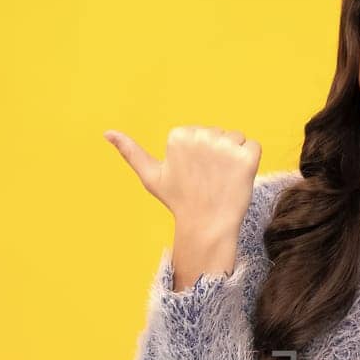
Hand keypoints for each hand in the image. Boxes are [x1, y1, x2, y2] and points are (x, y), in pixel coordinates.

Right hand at [104, 126, 261, 241]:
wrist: (206, 226)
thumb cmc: (179, 201)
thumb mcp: (151, 176)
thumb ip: (130, 151)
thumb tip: (106, 132)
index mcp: (178, 134)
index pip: (199, 133)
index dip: (200, 154)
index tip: (194, 174)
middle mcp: (202, 136)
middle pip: (218, 134)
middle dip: (217, 154)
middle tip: (208, 180)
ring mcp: (226, 146)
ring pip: (236, 139)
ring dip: (233, 157)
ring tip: (222, 180)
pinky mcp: (247, 157)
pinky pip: (253, 147)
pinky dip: (250, 162)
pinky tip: (237, 178)